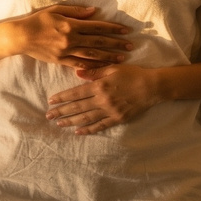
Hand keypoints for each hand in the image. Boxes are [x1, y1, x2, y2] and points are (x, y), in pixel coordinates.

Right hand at [13, 5, 132, 69]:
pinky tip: (103, 67)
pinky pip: (80, 65)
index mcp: (71, 25)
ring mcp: (67, 52)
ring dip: (108, 57)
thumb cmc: (38, 20)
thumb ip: (76, 11)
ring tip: (122, 58)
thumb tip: (94, 12)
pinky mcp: (61, 61)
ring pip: (92, 56)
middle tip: (131, 46)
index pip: (98, 27)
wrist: (21, 37)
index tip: (126, 30)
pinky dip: (93, 67)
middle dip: (116, 44)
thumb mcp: (57, 10)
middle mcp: (71, 39)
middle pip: (99, 42)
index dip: (113, 28)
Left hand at [45, 65, 160, 134]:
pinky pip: (100, 126)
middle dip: (62, 111)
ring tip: (60, 124)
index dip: (62, 97)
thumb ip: (94, 71)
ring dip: (71, 121)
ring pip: (86, 118)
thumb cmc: (132, 74)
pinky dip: (88, 129)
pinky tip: (78, 132)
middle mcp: (102, 100)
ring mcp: (110, 111)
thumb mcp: (113, 68)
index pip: (76, 93)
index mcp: (100, 86)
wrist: (151, 87)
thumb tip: (77, 73)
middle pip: (78, 107)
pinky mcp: (117, 119)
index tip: (51, 101)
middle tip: (49, 116)